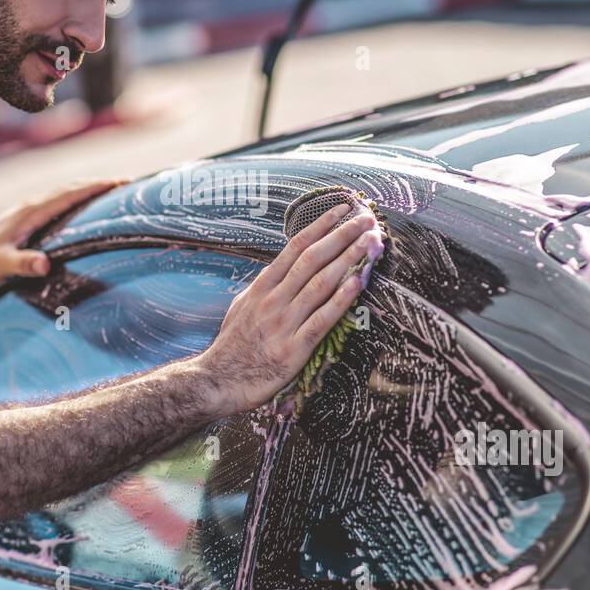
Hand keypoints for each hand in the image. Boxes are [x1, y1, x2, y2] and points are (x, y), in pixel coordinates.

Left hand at [0, 178, 128, 282]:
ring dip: (92, 188)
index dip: (96, 187)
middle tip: (129, 184)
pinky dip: (80, 196)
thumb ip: (22, 264)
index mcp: (34, 212)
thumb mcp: (2, 265)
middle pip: (74, 187)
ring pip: (68, 191)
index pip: (71, 194)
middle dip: (101, 184)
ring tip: (116, 190)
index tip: (121, 183)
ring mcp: (33, 207)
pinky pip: (62, 199)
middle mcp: (36, 204)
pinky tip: (88, 204)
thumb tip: (44, 264)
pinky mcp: (32, 213)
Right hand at [198, 206, 384, 415]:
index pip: (296, 247)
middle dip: (342, 235)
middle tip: (366, 219)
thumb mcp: (242, 307)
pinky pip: (322, 319)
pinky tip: (359, 282)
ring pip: (321, 283)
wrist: (217, 381)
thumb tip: (281, 270)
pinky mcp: (294, 349)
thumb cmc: (232, 346)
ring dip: (349, 260)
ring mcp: (284, 323)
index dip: (321, 225)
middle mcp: (274, 299)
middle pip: (313, 259)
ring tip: (372, 243)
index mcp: (262, 287)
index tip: (342, 209)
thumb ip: (264, 288)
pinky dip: (341, 299)